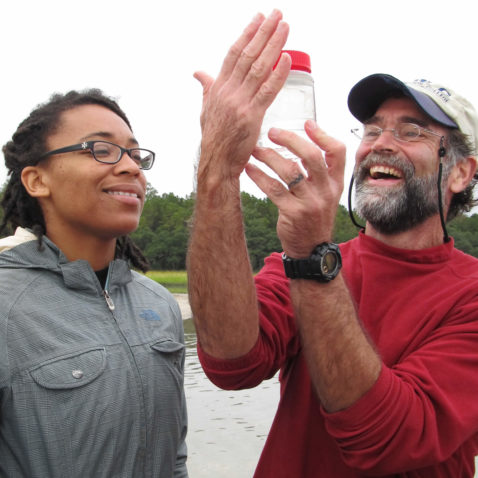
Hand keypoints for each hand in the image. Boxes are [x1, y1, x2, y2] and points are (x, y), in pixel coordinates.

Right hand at [194, 10, 289, 184]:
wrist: (216, 163)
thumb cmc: (214, 139)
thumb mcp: (206, 109)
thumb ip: (207, 88)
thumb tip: (199, 73)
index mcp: (218, 88)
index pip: (234, 53)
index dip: (247, 34)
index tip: (259, 18)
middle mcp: (228, 92)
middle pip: (248, 55)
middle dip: (264, 32)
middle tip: (277, 15)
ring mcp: (240, 103)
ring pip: (258, 68)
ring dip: (274, 45)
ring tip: (285, 28)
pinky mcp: (251, 117)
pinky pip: (267, 91)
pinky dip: (277, 74)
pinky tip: (286, 59)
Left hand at [246, 120, 345, 256]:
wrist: (311, 249)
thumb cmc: (313, 217)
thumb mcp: (325, 195)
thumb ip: (319, 173)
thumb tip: (301, 145)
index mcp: (335, 183)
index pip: (337, 152)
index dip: (323, 135)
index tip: (307, 123)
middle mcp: (325, 191)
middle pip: (311, 156)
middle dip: (290, 139)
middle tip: (272, 132)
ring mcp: (310, 203)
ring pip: (289, 171)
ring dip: (269, 157)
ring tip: (255, 150)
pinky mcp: (293, 213)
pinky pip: (273, 189)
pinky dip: (259, 176)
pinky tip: (249, 169)